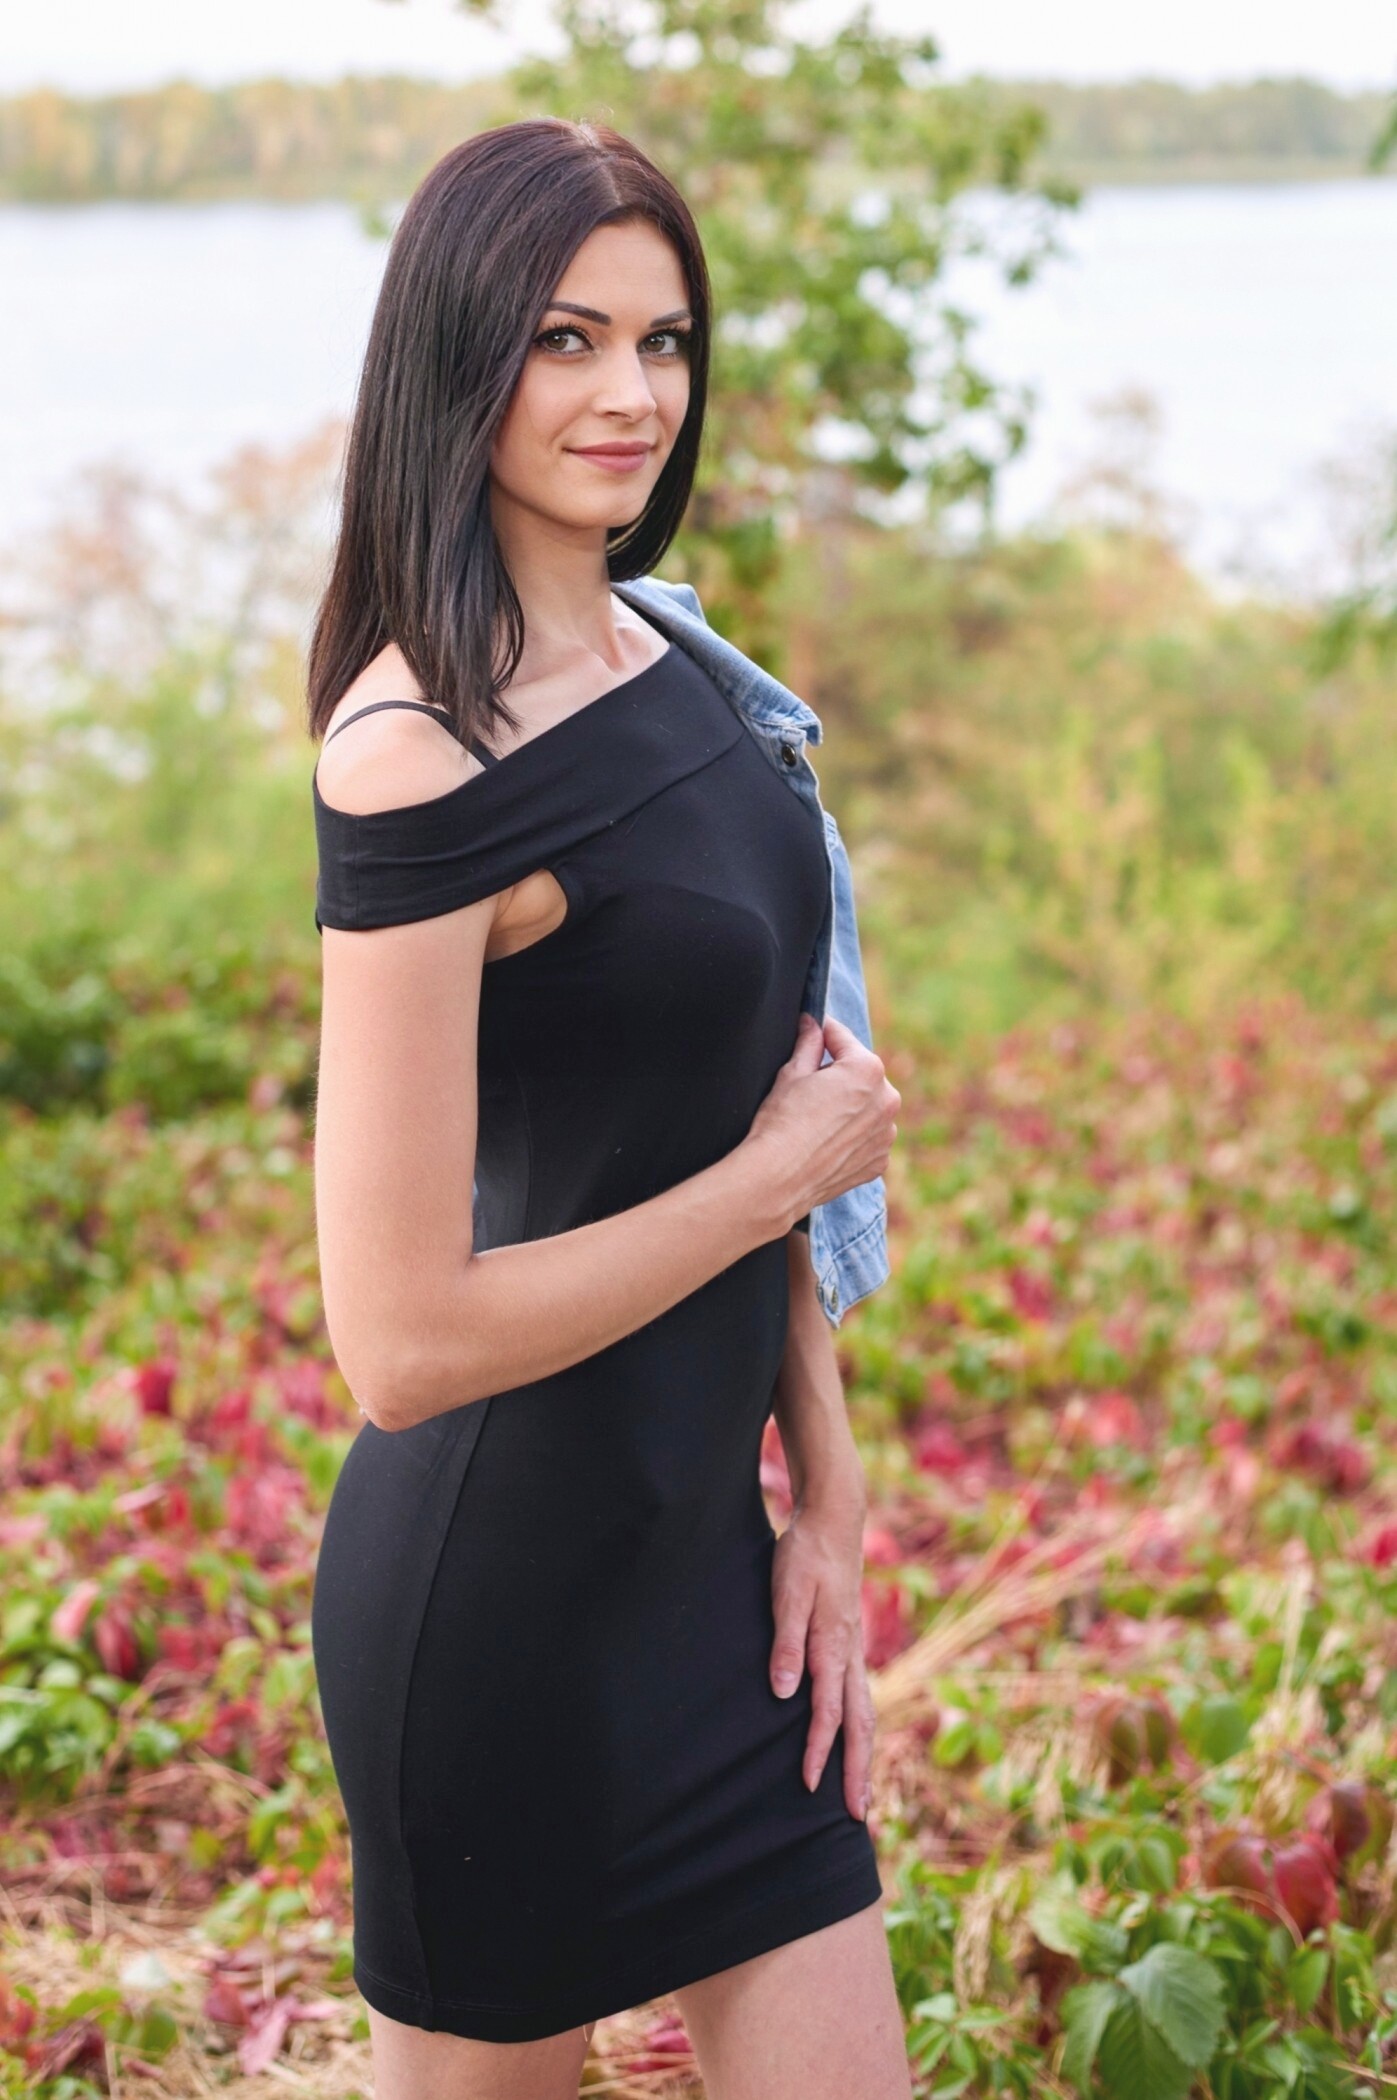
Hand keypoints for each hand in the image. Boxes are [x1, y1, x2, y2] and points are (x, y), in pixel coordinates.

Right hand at [745, 1012, 899, 1230]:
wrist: (778, 1178)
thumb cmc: (782, 1121)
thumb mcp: (791, 1073)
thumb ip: (808, 1042)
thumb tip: (811, 1023)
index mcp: (867, 1069)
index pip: (843, 1040)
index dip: (823, 1034)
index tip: (812, 1030)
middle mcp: (887, 1099)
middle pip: (861, 1074)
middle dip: (840, 1074)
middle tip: (810, 1084)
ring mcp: (886, 1134)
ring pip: (868, 1108)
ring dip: (851, 1106)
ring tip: (818, 1119)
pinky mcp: (879, 1161)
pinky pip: (868, 1139)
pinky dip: (852, 1137)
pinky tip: (826, 1142)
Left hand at [768, 1491, 875, 1820]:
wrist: (834, 1520)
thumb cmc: (805, 1555)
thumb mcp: (787, 1593)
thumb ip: (786, 1644)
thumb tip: (785, 1695)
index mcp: (834, 1646)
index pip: (827, 1711)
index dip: (817, 1751)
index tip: (808, 1786)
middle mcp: (851, 1654)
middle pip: (859, 1723)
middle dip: (858, 1771)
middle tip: (858, 1817)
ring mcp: (855, 1649)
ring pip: (865, 1713)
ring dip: (864, 1755)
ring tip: (862, 1793)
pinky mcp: (851, 1643)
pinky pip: (861, 1696)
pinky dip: (862, 1727)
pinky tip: (855, 1740)